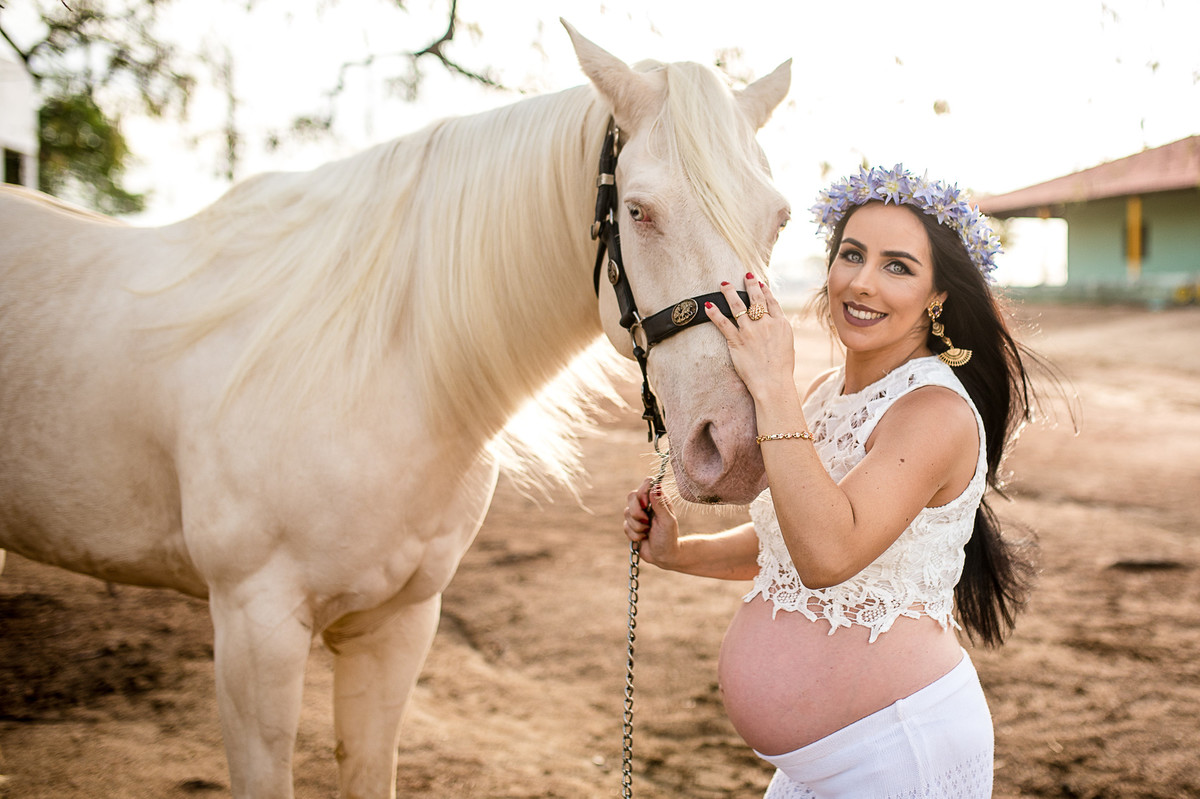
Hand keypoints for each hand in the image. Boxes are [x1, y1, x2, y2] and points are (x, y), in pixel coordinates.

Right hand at [622, 477, 679, 568]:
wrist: (663, 556)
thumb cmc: (669, 538)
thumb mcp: (667, 521)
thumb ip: (660, 504)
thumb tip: (655, 486)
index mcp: (658, 499)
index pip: (647, 483)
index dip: (643, 492)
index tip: (647, 504)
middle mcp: (647, 504)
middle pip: (631, 496)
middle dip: (637, 512)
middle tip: (647, 522)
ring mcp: (638, 515)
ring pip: (626, 512)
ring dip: (637, 526)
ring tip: (647, 532)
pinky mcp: (631, 526)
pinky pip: (625, 526)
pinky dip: (634, 535)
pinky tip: (643, 538)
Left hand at [704, 273, 794, 400]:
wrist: (773, 383)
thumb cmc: (781, 369)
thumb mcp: (787, 346)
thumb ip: (780, 333)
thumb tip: (775, 326)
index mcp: (781, 324)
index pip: (772, 302)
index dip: (765, 291)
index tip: (761, 283)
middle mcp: (765, 324)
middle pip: (756, 299)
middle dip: (750, 284)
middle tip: (745, 275)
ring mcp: (750, 331)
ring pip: (738, 306)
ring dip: (729, 293)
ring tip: (724, 284)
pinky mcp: (737, 341)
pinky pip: (723, 323)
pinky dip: (714, 313)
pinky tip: (707, 305)